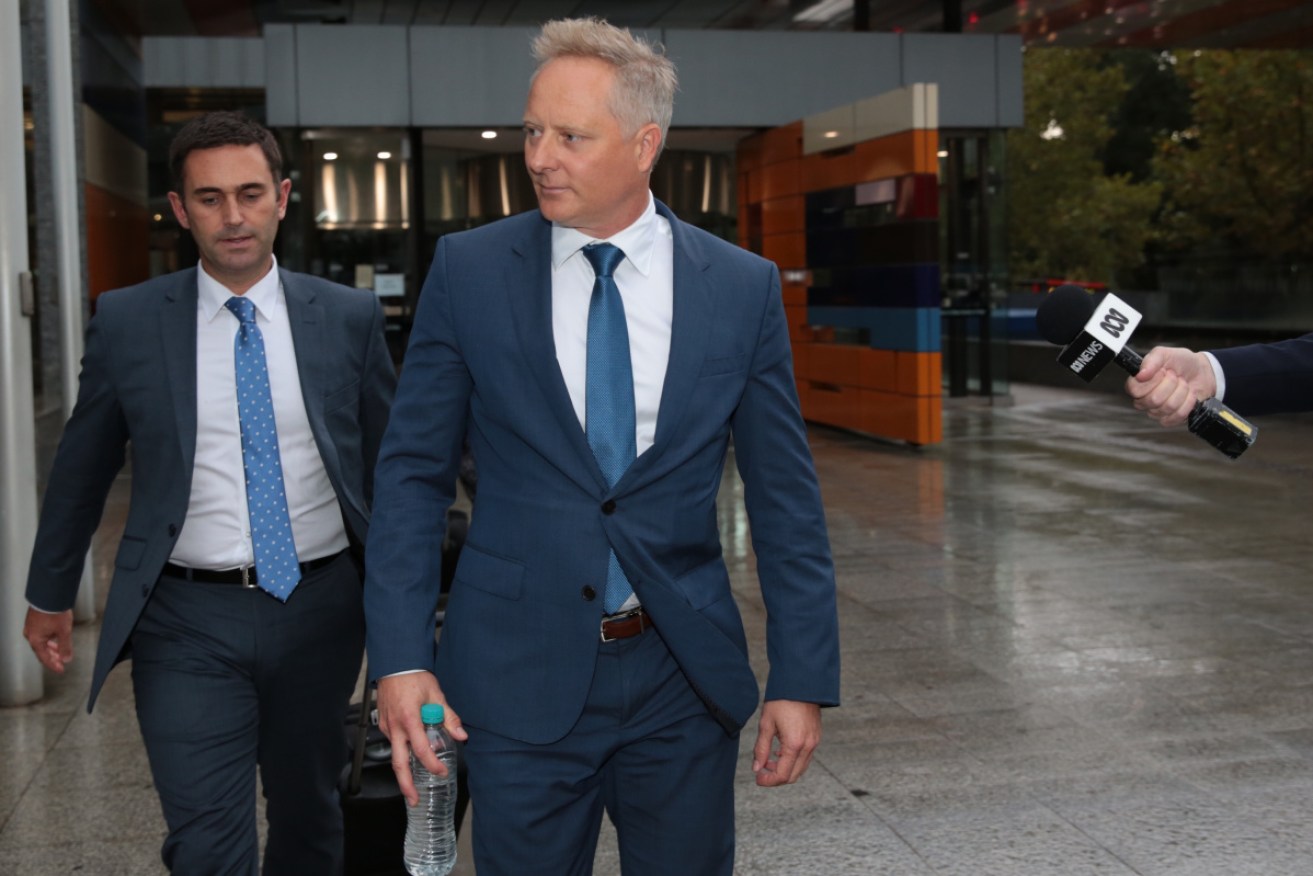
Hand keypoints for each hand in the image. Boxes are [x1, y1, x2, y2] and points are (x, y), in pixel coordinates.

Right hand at [23, 608, 73, 672]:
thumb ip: (65, 647)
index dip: (53, 665)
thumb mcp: (64, 631)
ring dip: (52, 647)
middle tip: (62, 662)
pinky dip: (49, 639)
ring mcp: (31, 627)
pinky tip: (56, 638)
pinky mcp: (34, 621)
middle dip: (53, 657)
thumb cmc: (55, 612)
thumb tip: (67, 659)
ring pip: (42, 642)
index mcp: (35, 640)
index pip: (44, 658)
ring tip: (61, 651)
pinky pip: (41, 635)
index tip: (61, 670)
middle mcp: (30, 635)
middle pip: (42, 651)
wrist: (50, 595)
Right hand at [376, 672, 467, 805]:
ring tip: (413, 787)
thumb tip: (461, 736)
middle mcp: (395, 727)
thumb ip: (448, 717)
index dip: (432, 764)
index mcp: (409, 719)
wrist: (395, 664)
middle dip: (406, 785)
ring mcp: (387, 727)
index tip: (442, 771)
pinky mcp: (384, 725)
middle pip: (398, 763)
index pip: (421, 750)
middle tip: (415, 800)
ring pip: (394, 755)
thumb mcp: (436, 694)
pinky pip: (393, 744)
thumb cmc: (414, 677)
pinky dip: (402, 755)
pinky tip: (411, 761)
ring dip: (403, 772)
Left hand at [752, 699, 821, 786]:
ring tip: (769, 758)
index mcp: (794, 744)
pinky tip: (780, 750)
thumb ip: (761, 749)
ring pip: (801, 767)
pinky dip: (793, 760)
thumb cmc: (781, 700)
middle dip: (776, 777)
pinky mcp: (816, 736)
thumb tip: (757, 768)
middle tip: (761, 770)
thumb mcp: (766, 724)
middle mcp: (808, 746)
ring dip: (785, 768)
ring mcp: (814, 742)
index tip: (758, 778)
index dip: (768, 781)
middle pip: (793, 776)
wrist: (800, 683)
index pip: (782, 775)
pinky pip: (806, 757)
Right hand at [1125, 346, 1216, 427]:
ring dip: (1181, 392)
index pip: (1134, 390)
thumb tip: (1140, 375)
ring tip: (1184, 384)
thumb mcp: (1165, 353)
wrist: (1202, 372)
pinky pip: (1176, 416)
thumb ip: (1151, 361)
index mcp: (1138, 383)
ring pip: (1167, 407)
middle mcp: (1144, 399)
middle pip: (1153, 400)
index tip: (1163, 371)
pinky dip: (1188, 404)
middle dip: (1171, 385)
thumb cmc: (1181, 362)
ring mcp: (1156, 411)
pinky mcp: (1170, 419)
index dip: (1151, 381)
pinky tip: (1189, 395)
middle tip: (1176, 376)